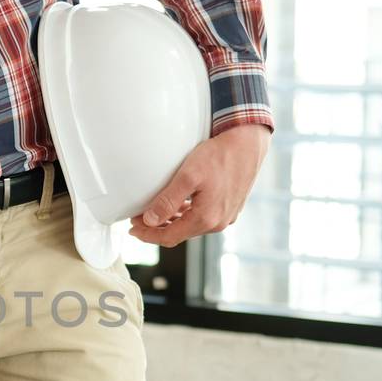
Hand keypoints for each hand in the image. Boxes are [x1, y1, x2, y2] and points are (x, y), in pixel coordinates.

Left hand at [130, 125, 269, 247]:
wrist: (248, 143)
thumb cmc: (220, 156)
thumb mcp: (188, 176)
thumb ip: (168, 201)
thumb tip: (150, 221)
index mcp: (206, 218)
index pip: (169, 237)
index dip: (148, 235)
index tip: (133, 229)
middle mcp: (218, 223)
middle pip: (180, 234)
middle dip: (157, 228)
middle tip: (138, 220)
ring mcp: (226, 216)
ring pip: (191, 226)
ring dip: (172, 222)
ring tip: (154, 213)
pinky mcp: (231, 208)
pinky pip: (203, 218)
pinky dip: (186, 215)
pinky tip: (178, 206)